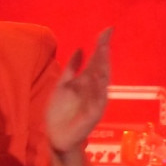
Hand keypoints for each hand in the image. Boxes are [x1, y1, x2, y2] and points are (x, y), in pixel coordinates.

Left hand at [46, 27, 112, 155]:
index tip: (107, 29)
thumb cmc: (60, 112)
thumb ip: (71, 68)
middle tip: (106, 37)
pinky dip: (99, 90)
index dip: (102, 44)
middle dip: (103, 53)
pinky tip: (98, 78)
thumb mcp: (63, 85)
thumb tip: (81, 48)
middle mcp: (94, 89)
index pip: (97, 59)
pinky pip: (98, 101)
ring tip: (103, 52)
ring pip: (102, 83)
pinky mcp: (93, 114)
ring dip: (103, 68)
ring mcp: (95, 101)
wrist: (57, 136)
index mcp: (87, 81)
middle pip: (102, 67)